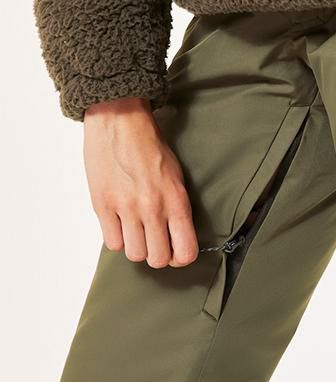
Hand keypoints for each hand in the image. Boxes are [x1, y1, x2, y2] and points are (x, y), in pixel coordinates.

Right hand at [83, 97, 198, 267]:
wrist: (120, 121)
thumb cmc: (150, 146)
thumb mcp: (177, 177)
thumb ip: (177, 208)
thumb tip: (176, 237)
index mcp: (176, 201)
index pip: (185, 252)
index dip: (181, 258)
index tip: (176, 252)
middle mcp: (153, 209)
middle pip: (158, 259)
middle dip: (158, 254)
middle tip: (155, 242)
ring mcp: (126, 209)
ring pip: (134, 254)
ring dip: (136, 246)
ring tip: (136, 231)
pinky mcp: (103, 205)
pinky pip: (112, 243)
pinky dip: (117, 238)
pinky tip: (120, 224)